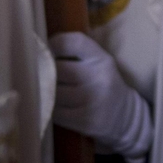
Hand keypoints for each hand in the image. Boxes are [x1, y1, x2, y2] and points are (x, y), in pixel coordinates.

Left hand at [50, 32, 150, 160]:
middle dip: (44, 70)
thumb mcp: (99, 64)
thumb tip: (38, 48)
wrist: (124, 116)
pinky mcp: (83, 120)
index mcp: (102, 60)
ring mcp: (91, 101)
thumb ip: (75, 53)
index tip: (46, 49)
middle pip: (56, 69)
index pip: (75, 42)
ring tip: (43, 90)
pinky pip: (54, 111)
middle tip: (39, 72)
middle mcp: (98, 78)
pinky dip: (48, 108)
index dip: (55, 43)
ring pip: (52, 91)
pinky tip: (51, 105)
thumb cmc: (102, 84)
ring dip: (43, 91)